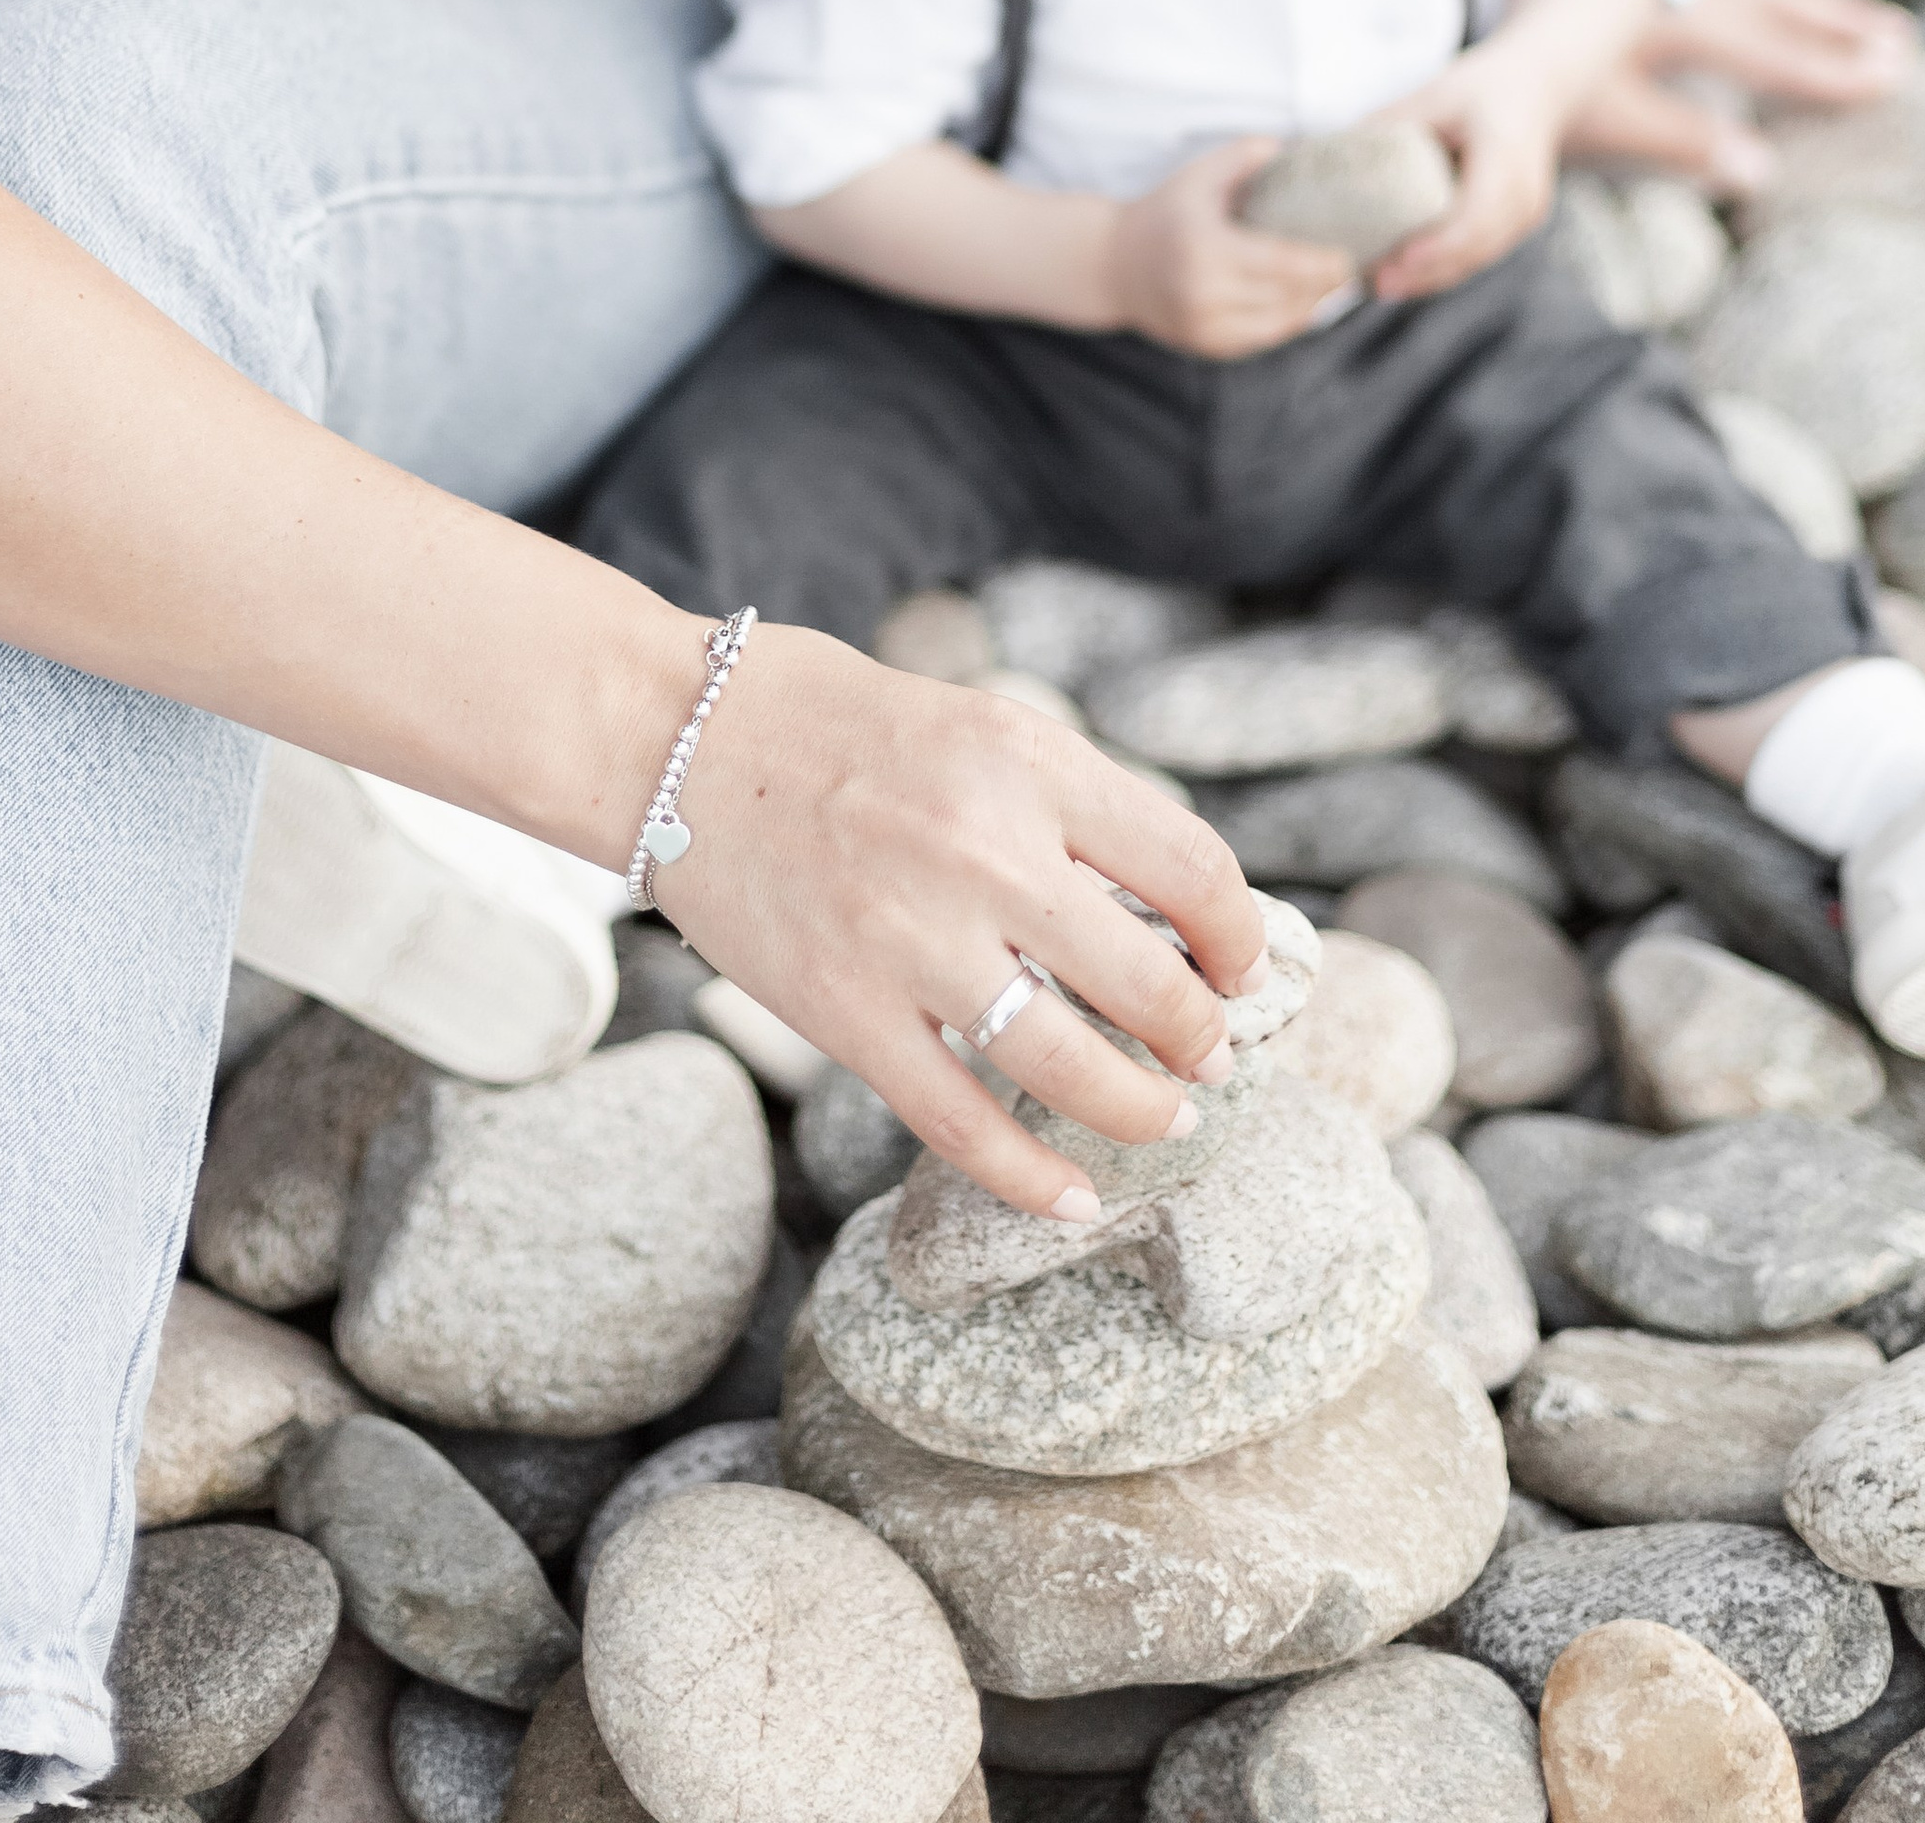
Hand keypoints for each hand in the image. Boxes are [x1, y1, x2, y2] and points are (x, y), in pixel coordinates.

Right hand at [657, 619, 1268, 1215]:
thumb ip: (1072, 807)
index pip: (1191, 868)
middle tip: (1209, 1054)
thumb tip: (1174, 909)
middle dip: (1202, 1037)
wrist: (682, 739)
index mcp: (1030, 762)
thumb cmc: (843, 726)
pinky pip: (959, 1122)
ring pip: (1070, 1066)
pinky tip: (1072, 1200)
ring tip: (1166, 1119)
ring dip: (1141, 1110)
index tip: (1241, 966)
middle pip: (1150, 982)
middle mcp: (984, 850)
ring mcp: (912, 939)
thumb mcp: (983, 727)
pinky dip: (1028, 1176)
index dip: (1239, 935)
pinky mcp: (844, 1012)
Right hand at [1106, 137, 1354, 357]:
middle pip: (1286, 296)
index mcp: (1205, 247)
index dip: (1322, 264)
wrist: (1113, 265)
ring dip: (1312, 306)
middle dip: (1325, 285)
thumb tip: (1298, 148)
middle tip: (1351, 267)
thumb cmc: (1164, 212)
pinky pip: (1261, 338)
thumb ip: (1248, 155)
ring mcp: (1204, 325)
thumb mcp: (1199, 174)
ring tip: (1333, 286)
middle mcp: (1204, 292)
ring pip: (1278, 323)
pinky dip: (1287, 323)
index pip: (1281, 263)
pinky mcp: (1206, 345)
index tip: (1348, 255)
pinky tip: (1304, 305)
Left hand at [1373, 46, 1560, 299]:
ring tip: (1377, 283)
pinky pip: (1478, 256)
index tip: (1399, 257)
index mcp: (1506, 153)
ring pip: (1477, 259)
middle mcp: (1525, 191)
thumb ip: (1388, 126)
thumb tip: (1323, 153)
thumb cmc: (1480, 89)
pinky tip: (1401, 274)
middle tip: (1373, 281)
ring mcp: (1525, 214)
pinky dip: (1442, 268)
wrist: (1536, 91)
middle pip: (1476, 247)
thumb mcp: (1433, 95)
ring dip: (1430, 278)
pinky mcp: (1516, 228)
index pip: (1479, 212)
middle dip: (1426, 272)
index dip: (1442, 243)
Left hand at [1565, 0, 1916, 195]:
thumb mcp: (1609, 109)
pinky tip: (1797, 3)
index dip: (1832, 72)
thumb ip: (1683, 140)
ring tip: (1885, 28)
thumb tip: (1762, 171)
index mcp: (1686, 26)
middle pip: (1782, 15)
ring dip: (1825, 11)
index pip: (1773, 54)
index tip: (1890, 80)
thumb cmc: (1549, 60)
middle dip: (1842, 36)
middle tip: (1902, 51)